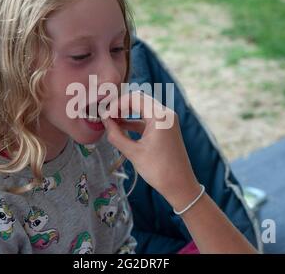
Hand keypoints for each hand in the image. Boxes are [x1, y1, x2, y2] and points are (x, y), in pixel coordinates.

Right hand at [101, 92, 200, 209]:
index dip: (117, 104)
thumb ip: (116, 135)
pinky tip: (120, 127)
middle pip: (139, 100)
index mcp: (160, 116)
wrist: (180, 185)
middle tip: (106, 116)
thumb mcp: (133, 152)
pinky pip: (147, 119)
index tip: (105, 115)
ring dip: (127, 113)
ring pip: (142, 109)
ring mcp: (167, 120)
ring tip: (110, 121)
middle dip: (121, 107)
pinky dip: (134, 122)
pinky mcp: (166, 128)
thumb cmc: (158, 169)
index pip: (134, 98)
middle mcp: (166, 113)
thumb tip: (104, 121)